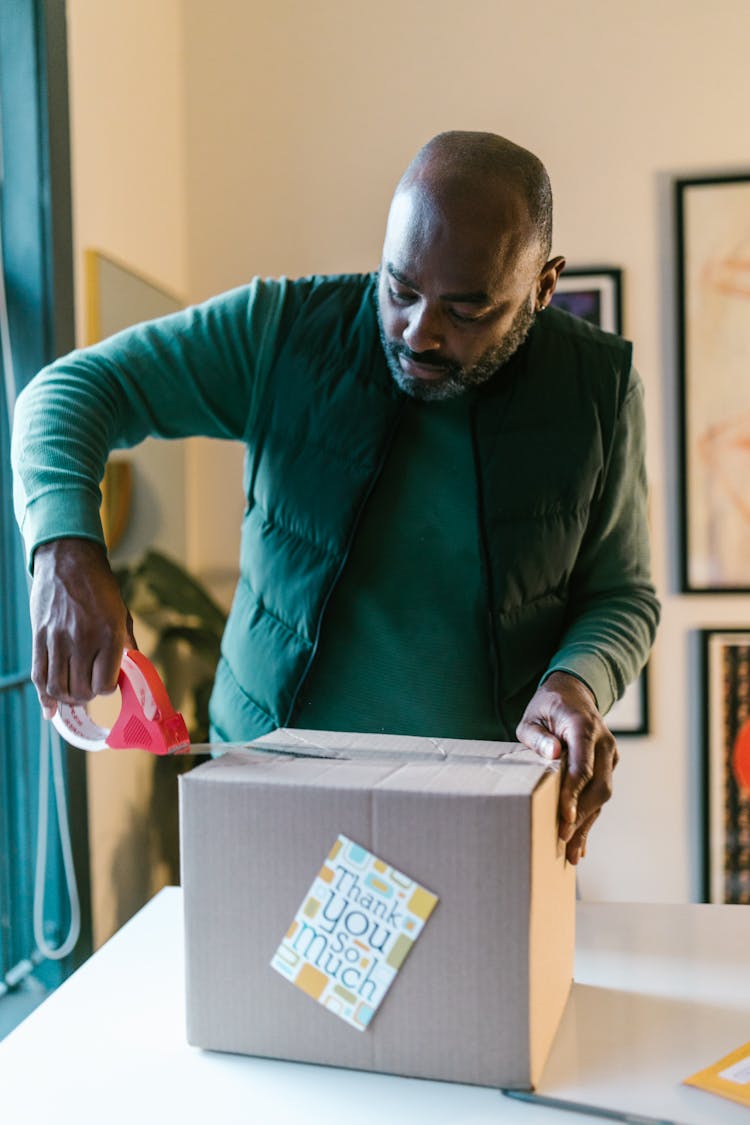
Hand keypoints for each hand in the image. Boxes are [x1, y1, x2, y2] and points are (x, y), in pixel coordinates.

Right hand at [30, 538, 136, 718]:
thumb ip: (127, 645)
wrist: (68, 559)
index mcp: (109, 634)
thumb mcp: (122, 613)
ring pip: (58, 688)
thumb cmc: (100, 587)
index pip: (105, 684)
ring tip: (73, 694)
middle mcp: (83, 640)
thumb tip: (133, 672)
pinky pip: (39, 675)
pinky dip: (44, 696)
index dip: (107, 689)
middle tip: (90, 688)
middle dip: (87, 696)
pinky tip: (50, 706)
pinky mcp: (39, 637)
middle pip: (81, 690)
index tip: (107, 682)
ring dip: (67, 698)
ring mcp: (58, 640)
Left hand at [516, 670, 618, 864]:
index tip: (564, 817)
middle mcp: (604, 742)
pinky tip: (581, 844)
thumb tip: (553, 756)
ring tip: (572, 853)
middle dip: (581, 816)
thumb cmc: (547, 707)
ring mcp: (610, 754)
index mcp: (584, 727)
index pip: (582, 766)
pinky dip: (590, 818)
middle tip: (563, 840)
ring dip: (587, 824)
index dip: (574, 794)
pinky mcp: (609, 765)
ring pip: (603, 794)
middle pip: (598, 786)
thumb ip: (538, 736)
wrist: (574, 693)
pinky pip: (600, 794)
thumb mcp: (532, 716)